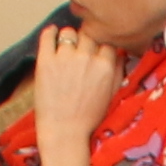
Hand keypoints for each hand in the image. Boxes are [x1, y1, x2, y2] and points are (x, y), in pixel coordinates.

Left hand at [29, 21, 117, 155]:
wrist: (65, 133)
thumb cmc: (89, 118)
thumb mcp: (112, 95)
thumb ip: (118, 72)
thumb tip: (120, 53)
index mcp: (105, 66)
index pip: (105, 41)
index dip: (99, 46)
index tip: (94, 52)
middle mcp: (86, 57)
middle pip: (88, 34)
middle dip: (85, 41)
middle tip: (79, 52)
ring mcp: (65, 58)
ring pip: (68, 32)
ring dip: (68, 38)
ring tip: (65, 49)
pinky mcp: (46, 60)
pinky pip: (48, 35)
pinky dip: (50, 32)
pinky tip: (52, 35)